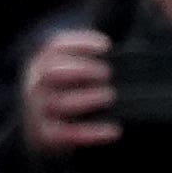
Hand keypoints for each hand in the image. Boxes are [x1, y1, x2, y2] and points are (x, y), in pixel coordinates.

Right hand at [18, 25, 119, 157]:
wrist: (41, 132)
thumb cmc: (70, 94)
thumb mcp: (72, 71)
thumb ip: (96, 55)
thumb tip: (135, 35)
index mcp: (42, 63)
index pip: (55, 47)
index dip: (80, 43)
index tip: (107, 45)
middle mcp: (36, 85)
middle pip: (51, 72)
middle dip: (82, 70)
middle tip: (109, 73)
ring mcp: (39, 112)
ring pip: (58, 103)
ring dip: (87, 98)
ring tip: (110, 95)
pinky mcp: (47, 137)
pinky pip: (66, 135)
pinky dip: (91, 133)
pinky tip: (114, 130)